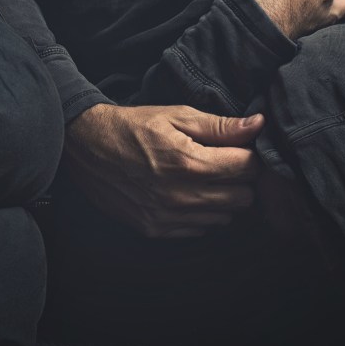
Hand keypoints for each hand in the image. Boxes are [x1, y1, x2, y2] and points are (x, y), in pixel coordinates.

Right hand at [63, 103, 263, 237]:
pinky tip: (187, 194)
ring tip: (203, 178)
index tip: (237, 148)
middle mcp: (181, 195)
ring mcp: (168, 216)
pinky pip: (200, 230)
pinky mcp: (156, 229)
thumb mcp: (176, 115)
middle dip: (239, 179)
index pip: (248, 168)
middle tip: (223, 164)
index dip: (248, 155)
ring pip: (225, 218)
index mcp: (189, 162)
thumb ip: (220, 125)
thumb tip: (258, 124)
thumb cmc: (133, 126)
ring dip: (222, 199)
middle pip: (243, 198)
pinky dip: (202, 214)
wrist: (86, 147)